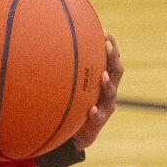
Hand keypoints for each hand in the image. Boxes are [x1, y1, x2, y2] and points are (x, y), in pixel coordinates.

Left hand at [69, 34, 122, 150]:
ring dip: (108, 84)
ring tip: (103, 76)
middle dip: (113, 58)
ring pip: (111, 94)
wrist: (75, 135)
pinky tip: (90, 109)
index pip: (111, 60)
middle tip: (107, 45)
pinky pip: (98, 118)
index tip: (105, 31)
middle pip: (116, 72)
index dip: (111, 46)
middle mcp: (108, 92)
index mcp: (104, 81)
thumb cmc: (74, 106)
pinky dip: (95, 113)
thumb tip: (49, 50)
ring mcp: (105, 107)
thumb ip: (68, 73)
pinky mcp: (98, 123)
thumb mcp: (72, 88)